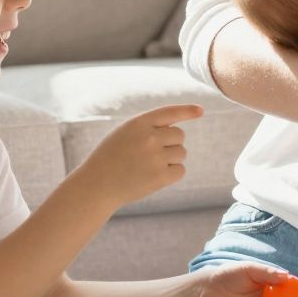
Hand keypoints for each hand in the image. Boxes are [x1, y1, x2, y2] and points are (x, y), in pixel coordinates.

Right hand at [77, 103, 202, 206]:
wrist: (97, 185)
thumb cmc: (111, 158)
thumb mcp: (124, 134)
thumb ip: (148, 127)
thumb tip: (178, 133)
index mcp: (139, 123)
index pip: (169, 112)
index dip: (187, 111)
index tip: (200, 111)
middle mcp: (149, 137)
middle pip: (179, 135)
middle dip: (171, 143)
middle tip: (151, 154)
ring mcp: (156, 157)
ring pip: (181, 152)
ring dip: (171, 159)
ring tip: (149, 166)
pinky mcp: (160, 176)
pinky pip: (180, 170)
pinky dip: (172, 173)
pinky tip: (154, 176)